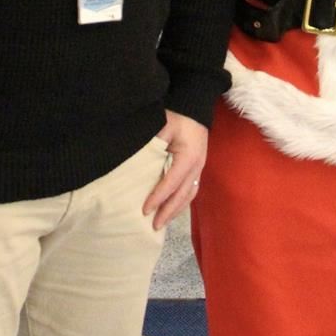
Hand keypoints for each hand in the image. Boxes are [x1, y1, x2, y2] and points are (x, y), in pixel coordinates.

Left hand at [142, 110, 208, 229]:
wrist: (195, 110)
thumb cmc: (178, 117)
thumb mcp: (163, 125)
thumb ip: (152, 142)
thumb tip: (136, 159)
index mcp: (188, 157)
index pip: (171, 182)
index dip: (158, 197)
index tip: (145, 210)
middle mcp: (196, 166)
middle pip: (182, 195)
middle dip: (167, 212)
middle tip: (153, 226)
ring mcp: (199, 169)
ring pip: (188, 196)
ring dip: (175, 211)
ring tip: (161, 223)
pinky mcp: (197, 170)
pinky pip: (190, 191)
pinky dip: (180, 203)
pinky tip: (171, 211)